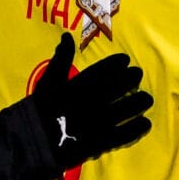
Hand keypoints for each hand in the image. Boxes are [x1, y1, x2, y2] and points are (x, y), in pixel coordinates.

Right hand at [26, 32, 150, 167]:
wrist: (32, 142)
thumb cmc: (38, 110)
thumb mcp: (48, 81)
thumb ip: (60, 59)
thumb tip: (66, 37)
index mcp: (79, 84)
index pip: (105, 69)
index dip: (118, 63)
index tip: (126, 61)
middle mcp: (92, 100)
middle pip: (121, 85)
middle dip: (133, 78)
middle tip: (138, 76)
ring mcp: (98, 121)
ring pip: (128, 108)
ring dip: (140, 102)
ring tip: (146, 99)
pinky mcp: (101, 141)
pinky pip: (126, 133)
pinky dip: (138, 128)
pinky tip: (145, 123)